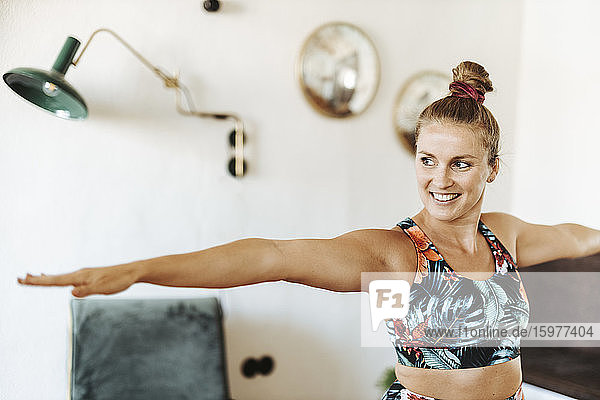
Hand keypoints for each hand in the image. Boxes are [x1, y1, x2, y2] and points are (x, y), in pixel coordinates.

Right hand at [17, 264, 138, 297]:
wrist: (131, 272)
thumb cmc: (118, 280)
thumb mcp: (103, 288)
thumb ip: (87, 291)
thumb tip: (71, 292)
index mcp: (80, 277)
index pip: (55, 281)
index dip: (39, 282)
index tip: (23, 280)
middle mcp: (79, 274)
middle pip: (53, 278)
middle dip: (36, 279)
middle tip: (19, 279)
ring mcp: (83, 275)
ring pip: (59, 277)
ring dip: (44, 278)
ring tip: (32, 277)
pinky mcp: (88, 277)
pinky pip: (68, 278)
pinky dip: (57, 278)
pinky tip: (57, 279)